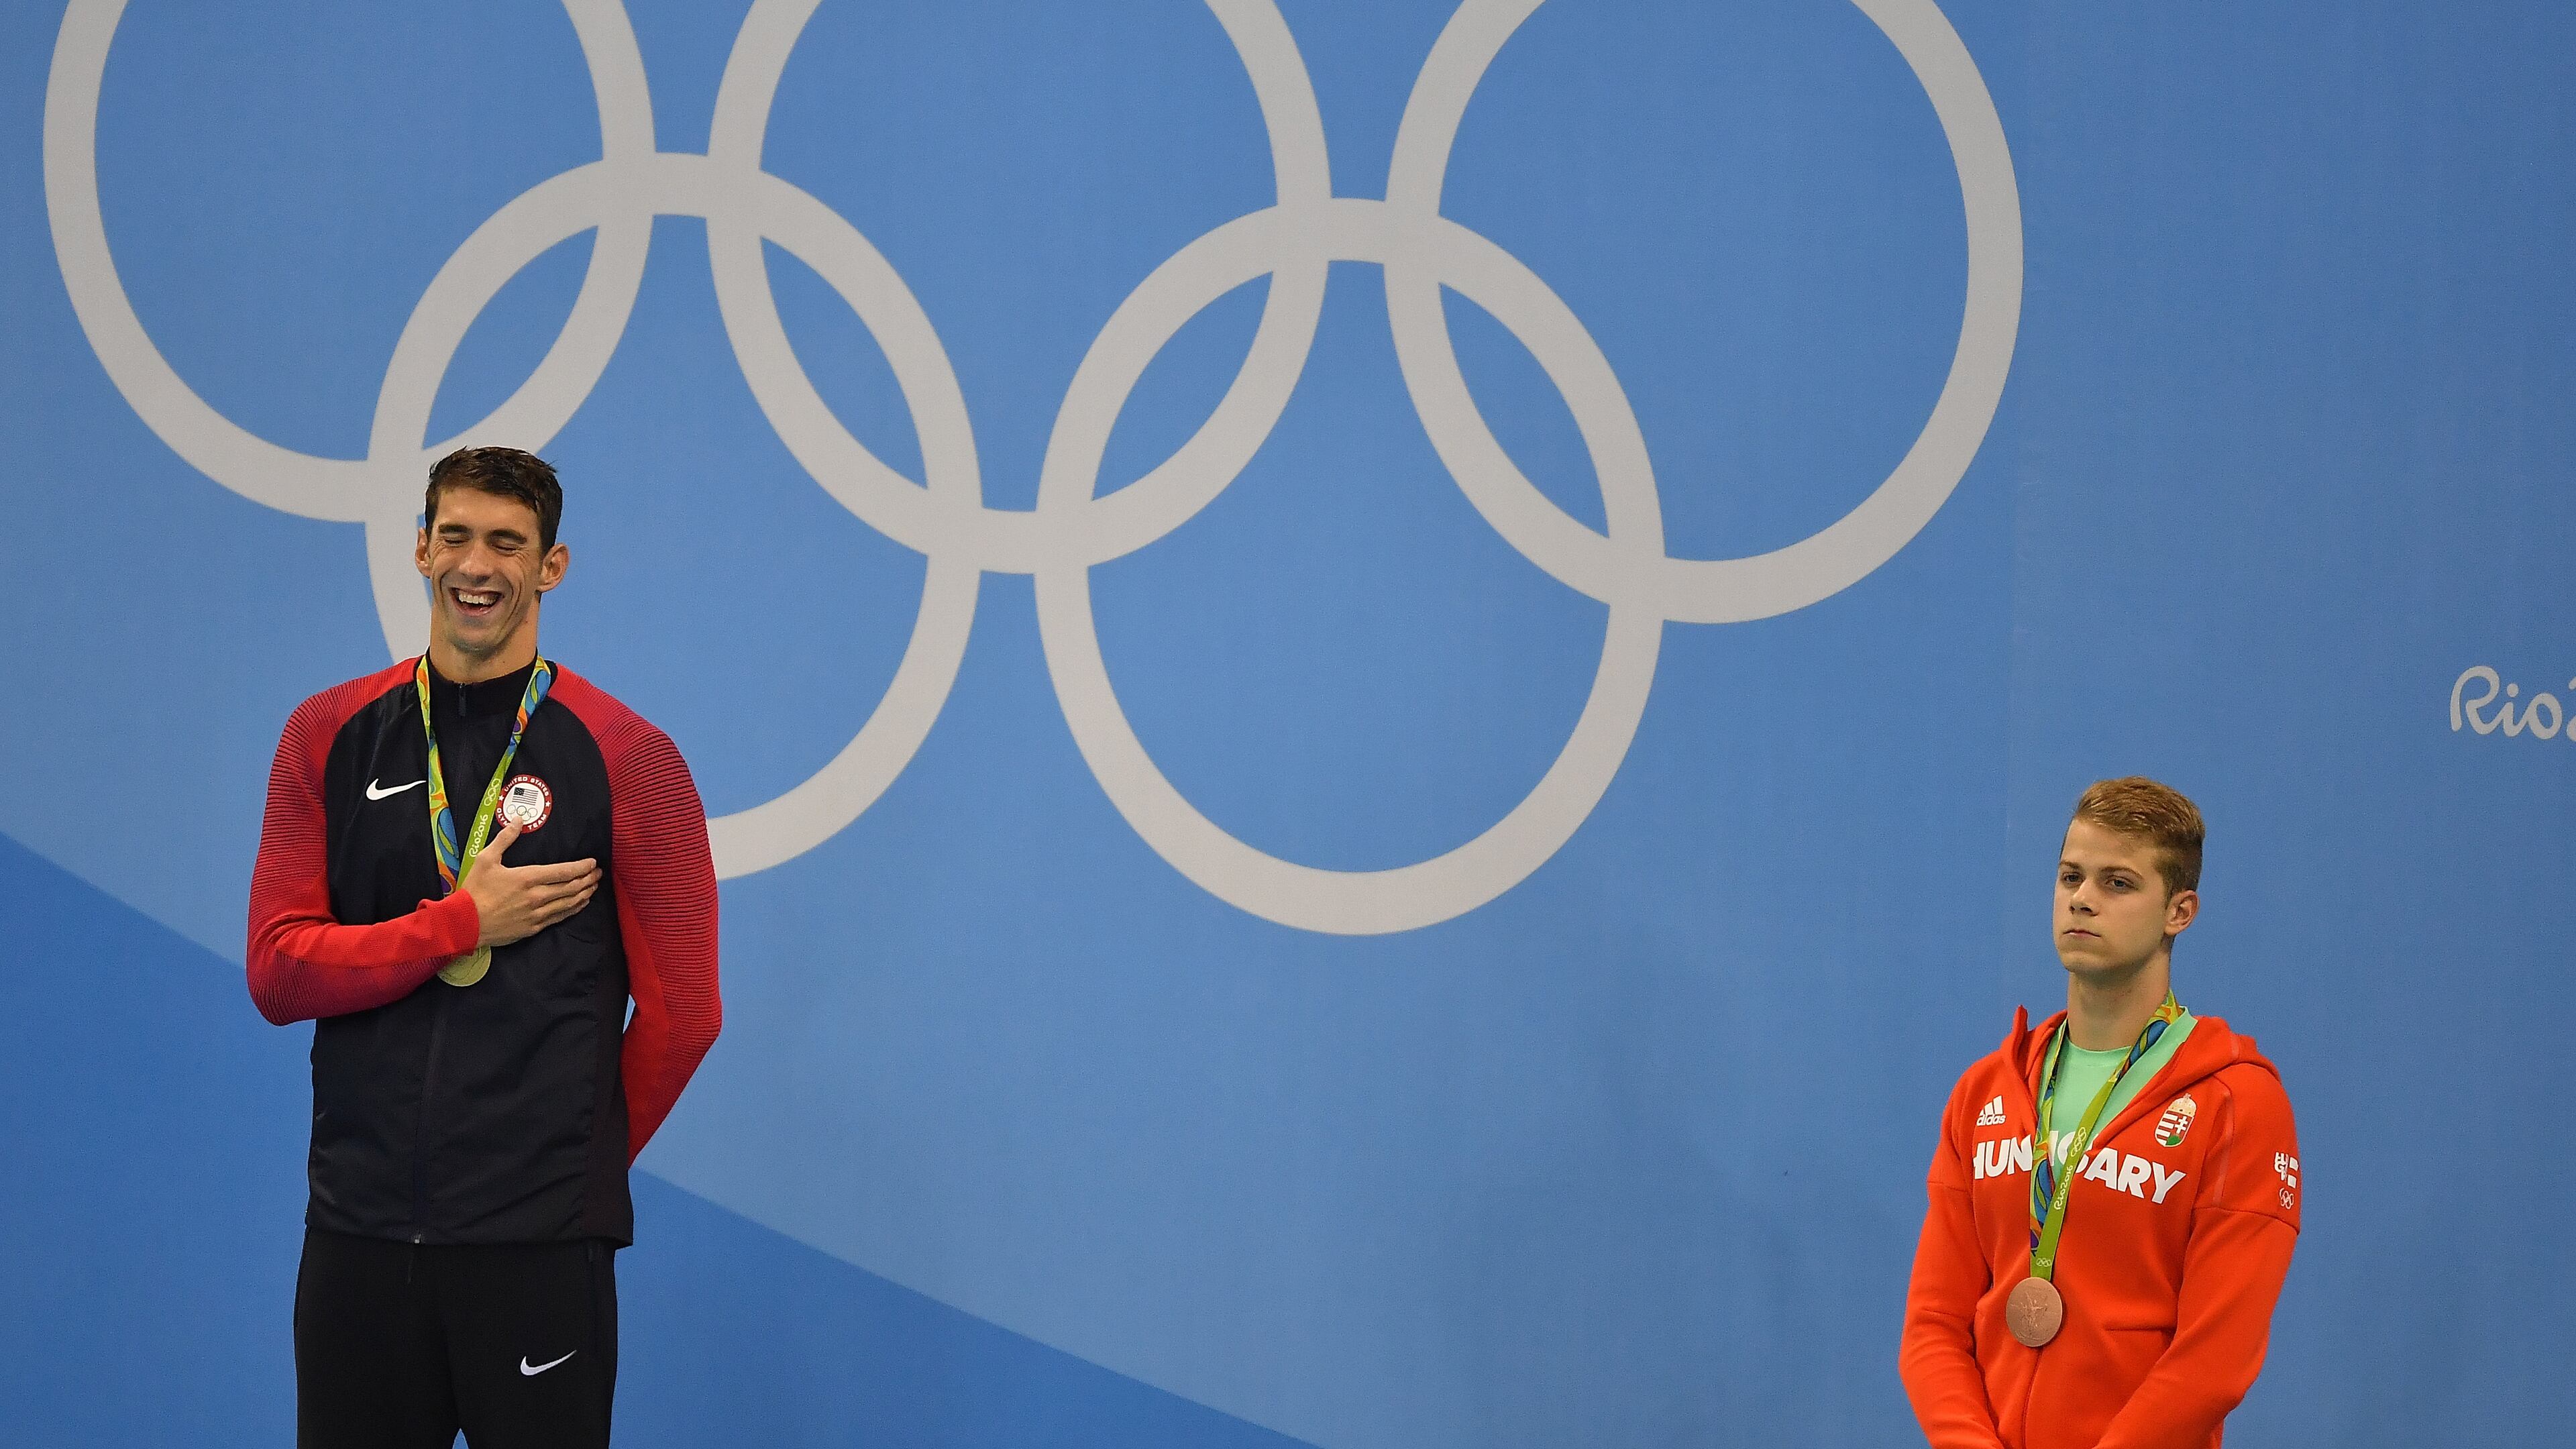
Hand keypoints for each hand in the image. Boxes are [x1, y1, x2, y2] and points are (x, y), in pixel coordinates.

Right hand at [461, 820, 600, 947]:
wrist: (464, 923)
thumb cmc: (475, 890)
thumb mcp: (486, 859)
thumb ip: (505, 839)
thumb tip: (518, 819)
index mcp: (528, 878)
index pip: (564, 871)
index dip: (582, 866)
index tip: (593, 862)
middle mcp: (537, 897)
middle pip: (572, 887)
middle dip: (588, 879)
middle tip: (598, 873)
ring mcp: (537, 914)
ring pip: (569, 903)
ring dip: (585, 894)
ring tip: (594, 886)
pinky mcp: (534, 928)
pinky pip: (560, 917)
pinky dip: (574, 909)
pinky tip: (580, 904)